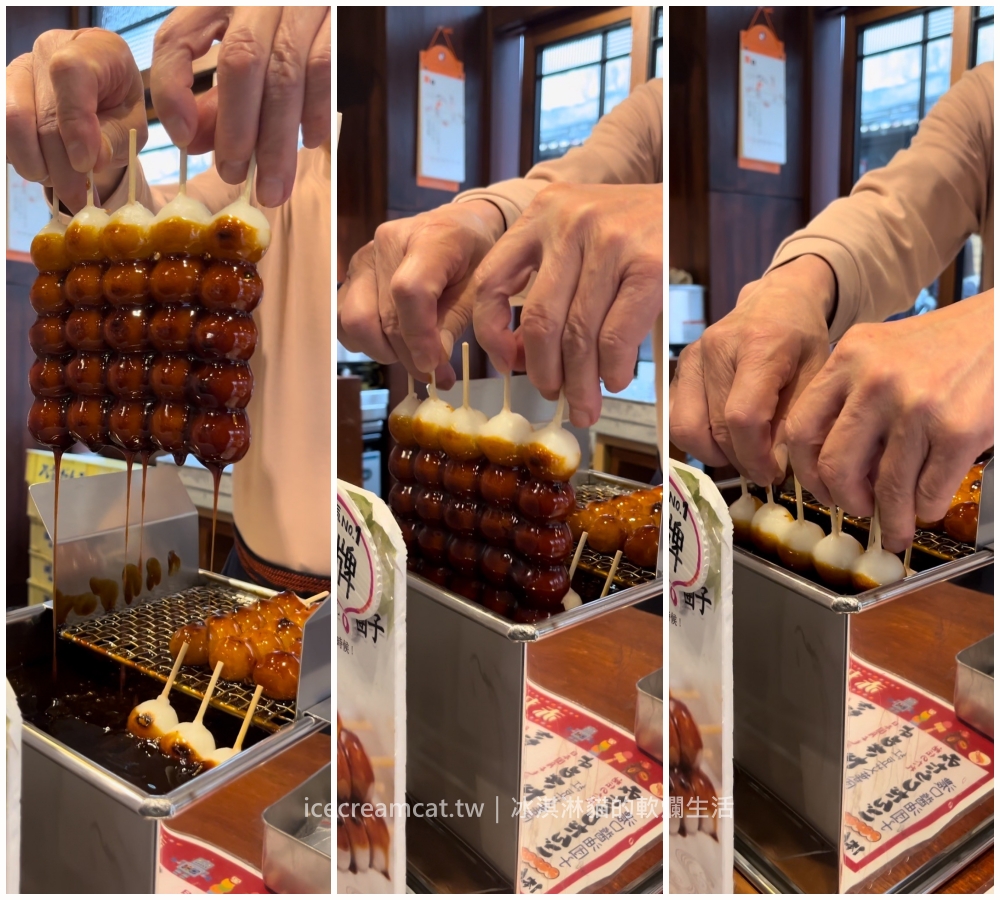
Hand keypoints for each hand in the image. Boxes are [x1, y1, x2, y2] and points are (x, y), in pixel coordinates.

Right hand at [6, 28, 145, 210]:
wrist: (98, 98)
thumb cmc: (119, 108)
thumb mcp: (132, 125)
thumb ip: (115, 139)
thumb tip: (92, 161)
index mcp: (96, 48)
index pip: (71, 74)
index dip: (75, 122)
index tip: (85, 163)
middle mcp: (51, 48)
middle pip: (42, 111)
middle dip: (60, 165)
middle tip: (76, 197)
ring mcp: (20, 68)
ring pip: (12, 121)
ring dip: (36, 164)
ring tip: (60, 183)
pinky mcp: (2, 91)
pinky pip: (2, 131)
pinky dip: (20, 158)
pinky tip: (43, 168)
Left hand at [150, 6, 330, 206]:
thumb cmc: (281, 23)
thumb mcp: (237, 46)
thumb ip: (216, 94)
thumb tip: (197, 143)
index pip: (178, 37)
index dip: (174, 90)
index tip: (183, 139)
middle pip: (240, 63)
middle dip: (237, 129)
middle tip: (234, 175)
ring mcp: (300, 7)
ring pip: (285, 76)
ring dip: (277, 140)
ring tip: (273, 186)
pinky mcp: (337, 23)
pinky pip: (325, 72)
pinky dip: (316, 113)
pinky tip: (310, 142)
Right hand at [337, 200, 505, 387]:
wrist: (456, 228)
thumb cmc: (472, 257)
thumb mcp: (477, 288)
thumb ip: (454, 323)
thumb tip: (432, 365)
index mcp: (428, 238)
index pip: (408, 291)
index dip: (418, 336)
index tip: (434, 366)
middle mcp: (385, 244)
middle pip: (382, 316)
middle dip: (407, 356)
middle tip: (433, 373)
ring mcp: (362, 259)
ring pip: (354, 322)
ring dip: (383, 350)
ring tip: (411, 352)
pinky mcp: (350, 276)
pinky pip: (343, 321)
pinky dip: (365, 341)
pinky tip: (391, 341)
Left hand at [472, 183, 661, 427]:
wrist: (683, 195)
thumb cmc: (624, 226)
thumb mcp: (573, 236)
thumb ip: (545, 283)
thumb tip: (521, 355)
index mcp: (539, 214)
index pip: (491, 283)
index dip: (491, 335)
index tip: (506, 364)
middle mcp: (569, 223)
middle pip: (540, 320)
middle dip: (544, 374)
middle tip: (554, 397)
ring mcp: (610, 240)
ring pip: (579, 334)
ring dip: (580, 383)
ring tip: (584, 405)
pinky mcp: (649, 262)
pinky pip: (617, 335)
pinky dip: (612, 369)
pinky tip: (614, 380)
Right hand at [669, 255, 835, 482]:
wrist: (777, 300)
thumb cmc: (802, 339)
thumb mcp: (816, 376)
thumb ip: (796, 421)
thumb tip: (774, 468)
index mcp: (759, 346)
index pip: (742, 417)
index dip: (755, 456)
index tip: (772, 474)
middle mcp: (716, 348)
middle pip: (715, 428)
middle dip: (740, 460)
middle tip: (764, 468)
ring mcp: (692, 356)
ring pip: (687, 429)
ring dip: (715, 453)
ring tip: (742, 452)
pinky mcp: (679, 367)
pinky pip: (675, 418)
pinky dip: (697, 438)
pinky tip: (723, 438)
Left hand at [786, 291, 993, 550]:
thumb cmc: (943, 345)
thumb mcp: (881, 354)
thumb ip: (850, 398)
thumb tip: (833, 469)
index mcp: (848, 359)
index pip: (800, 429)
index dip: (805, 470)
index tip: (821, 487)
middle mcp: (875, 381)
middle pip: (835, 466)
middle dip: (845, 501)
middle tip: (858, 509)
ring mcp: (917, 407)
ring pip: (886, 489)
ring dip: (891, 520)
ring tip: (896, 528)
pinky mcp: (957, 431)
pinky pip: (928, 492)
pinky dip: (926, 510)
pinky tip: (927, 508)